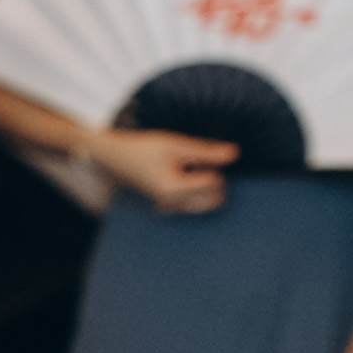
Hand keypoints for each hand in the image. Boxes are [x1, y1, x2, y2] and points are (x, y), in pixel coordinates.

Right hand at [88, 126, 236, 214]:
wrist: (117, 157)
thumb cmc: (145, 148)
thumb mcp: (176, 145)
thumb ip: (207, 151)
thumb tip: (235, 153)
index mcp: (176, 189)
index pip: (215, 183)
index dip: (214, 165)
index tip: (199, 154)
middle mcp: (174, 203)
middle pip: (214, 199)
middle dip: (216, 181)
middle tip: (200, 163)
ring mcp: (171, 207)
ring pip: (204, 205)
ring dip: (207, 188)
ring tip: (192, 170)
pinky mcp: (168, 205)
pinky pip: (192, 205)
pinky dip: (196, 193)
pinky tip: (183, 177)